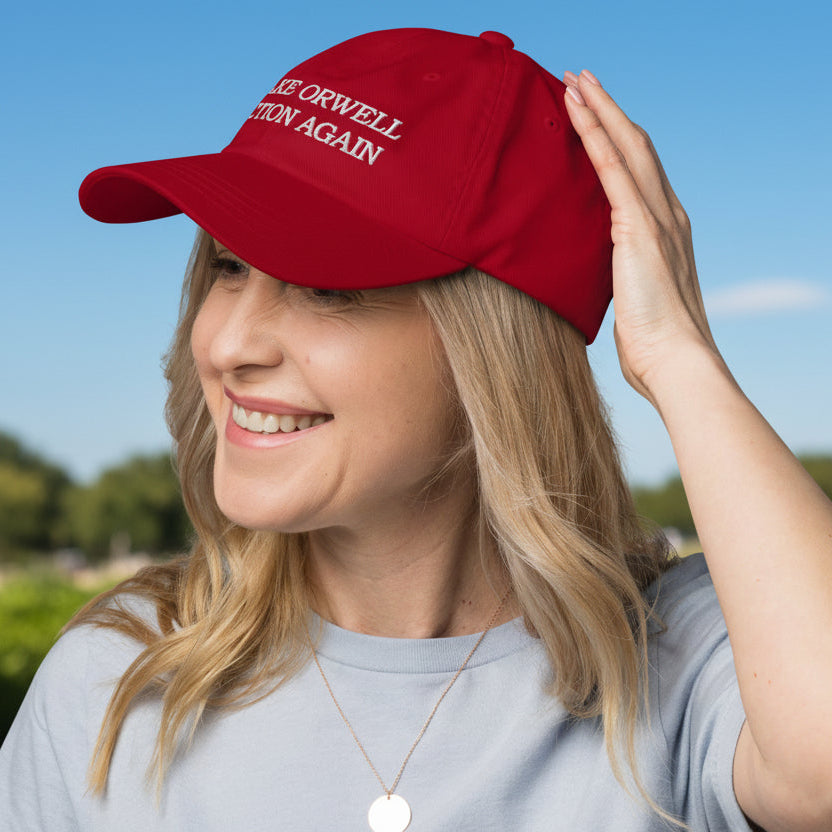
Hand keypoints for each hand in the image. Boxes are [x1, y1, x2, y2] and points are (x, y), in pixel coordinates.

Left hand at [563, 70, 720, 407]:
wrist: (676, 363)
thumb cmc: (654, 347)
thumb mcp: (634, 304)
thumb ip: (622, 282)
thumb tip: (602, 285)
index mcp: (665, 233)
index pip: (640, 173)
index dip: (618, 141)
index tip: (594, 117)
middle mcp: (667, 215)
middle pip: (637, 147)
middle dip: (609, 111)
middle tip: (581, 81)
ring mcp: (656, 218)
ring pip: (627, 147)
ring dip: (600, 110)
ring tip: (575, 81)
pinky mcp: (639, 228)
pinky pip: (613, 170)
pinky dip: (594, 137)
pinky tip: (576, 112)